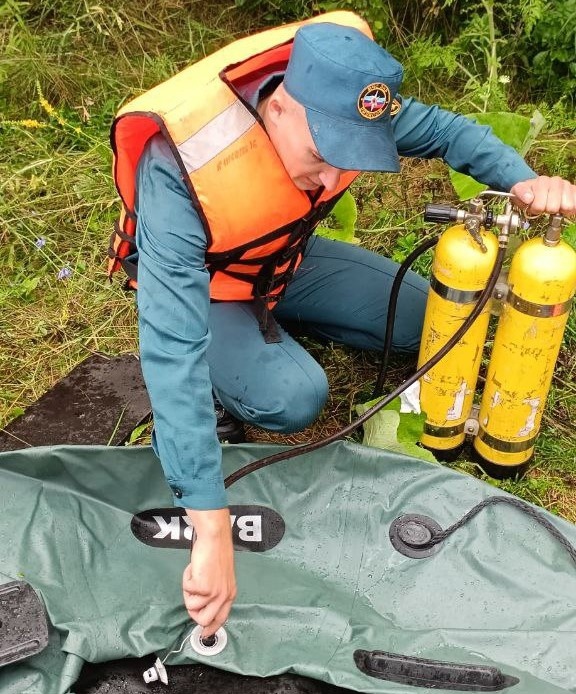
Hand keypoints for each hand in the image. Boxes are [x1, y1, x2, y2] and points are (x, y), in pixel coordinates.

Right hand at [182, 508, 236, 636]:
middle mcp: (223, 596)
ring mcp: (213, 593)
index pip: (221, 618)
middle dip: (193, 610)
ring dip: (188, 591)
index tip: (204, 633)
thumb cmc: (216, 553)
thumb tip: (202, 605)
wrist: (214, 539)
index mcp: (229, 594)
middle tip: (191, 594)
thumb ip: (215, 592)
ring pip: (192, 606)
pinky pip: (187, 590)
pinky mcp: (203, 587)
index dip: (211, 628)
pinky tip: (194, 568)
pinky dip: (186, 579)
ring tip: (195, 575)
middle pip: (204, 620)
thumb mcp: (221, 577)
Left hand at [510, 176, 575, 216]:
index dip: (536, 209)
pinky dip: (570, 209)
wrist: (538, 189)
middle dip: (547, 210)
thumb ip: (521, 193)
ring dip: (559, 210)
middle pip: (554, 207)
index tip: (533, 206)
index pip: (540, 205)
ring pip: (567, 206)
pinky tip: (563, 207)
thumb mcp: (518, 192)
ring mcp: (567, 185)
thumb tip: (528, 198)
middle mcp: (556, 181)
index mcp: (542, 181)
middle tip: (544, 206)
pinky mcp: (574, 191)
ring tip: (553, 205)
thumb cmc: (528, 193)